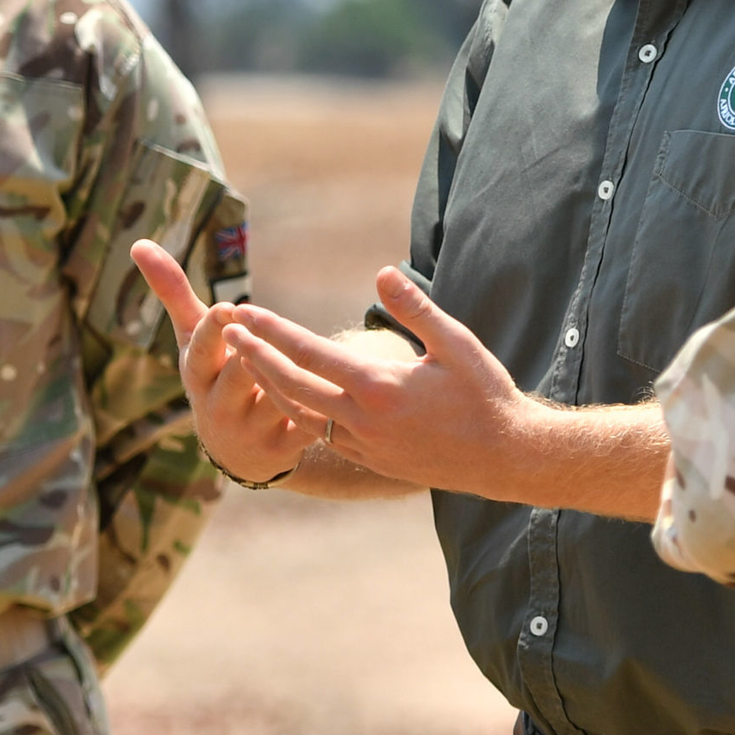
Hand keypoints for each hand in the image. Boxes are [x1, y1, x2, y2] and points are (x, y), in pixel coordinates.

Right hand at [129, 240, 325, 485]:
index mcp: (197, 375)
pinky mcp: (282, 450)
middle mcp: (217, 407)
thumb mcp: (191, 339)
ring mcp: (249, 432)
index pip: (200, 350)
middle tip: (273, 331)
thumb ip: (172, 292)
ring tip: (313, 358)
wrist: (238, 451)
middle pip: (240, 373)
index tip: (227, 308)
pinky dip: (321, 404)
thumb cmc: (214, 374)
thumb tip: (138, 242)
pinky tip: (335, 388)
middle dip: (256, 351)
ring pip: (278, 396)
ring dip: (295, 374)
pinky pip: (306, 421)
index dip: (213, 330)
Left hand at [220, 267, 546, 499]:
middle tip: (227, 333)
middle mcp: (364, 419)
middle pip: (291, 386)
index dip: (272, 332)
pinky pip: (323, 436)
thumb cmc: (485, 394)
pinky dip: (298, 414)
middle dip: (255, 357)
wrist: (506, 457)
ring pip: (301, 415)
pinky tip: (289, 400)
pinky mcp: (373, 461)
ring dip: (270, 387)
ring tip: (247, 363)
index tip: (244, 313)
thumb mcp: (456, 343)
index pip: (310, 353)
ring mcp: (365, 445)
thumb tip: (381, 273)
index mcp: (380, 386)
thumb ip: (415, 309)